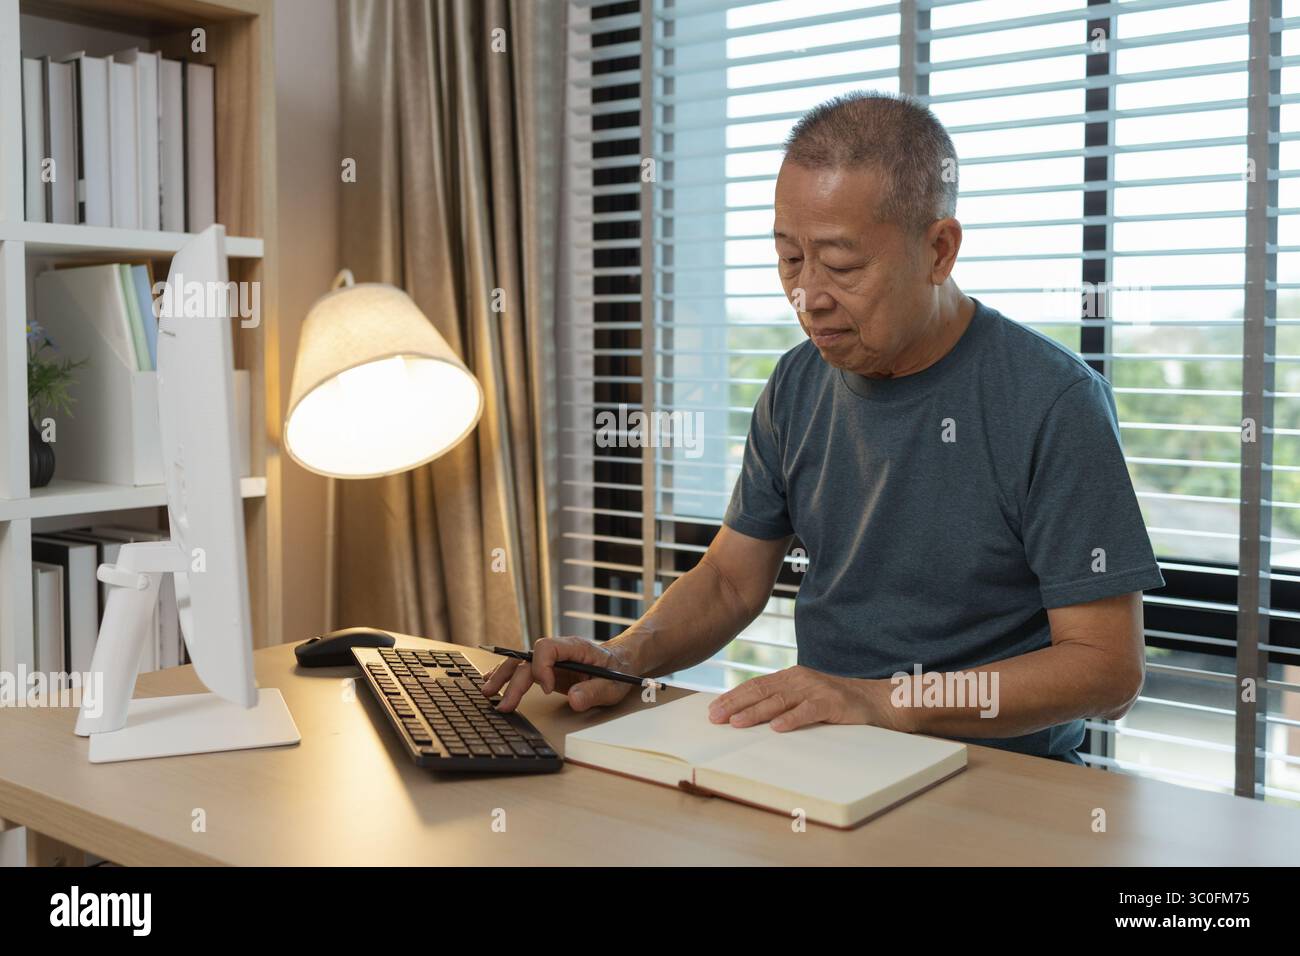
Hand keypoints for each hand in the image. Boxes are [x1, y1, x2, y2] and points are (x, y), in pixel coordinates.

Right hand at [480, 635, 637, 713]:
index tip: (548, 690)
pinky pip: (523, 670)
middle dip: (512, 681)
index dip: (542, 668)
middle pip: (527, 659)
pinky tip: (490, 683)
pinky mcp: (547, 670)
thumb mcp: (613, 685)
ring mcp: (551, 660)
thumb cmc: (618, 671)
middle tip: (503, 704)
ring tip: (486, 692)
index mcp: (574, 648)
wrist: (622, 661)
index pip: (546, 648)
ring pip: (520, 663)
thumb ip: (594, 692)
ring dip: (502, 677)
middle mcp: (558, 651)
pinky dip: (506, 676)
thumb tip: (574, 700)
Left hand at [707, 665, 897, 731]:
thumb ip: (782, 701)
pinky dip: (792, 719)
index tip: (712, 710)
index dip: (733, 697)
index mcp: (791, 677)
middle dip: (736, 704)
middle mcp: (800, 679)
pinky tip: (777, 728)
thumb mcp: (805, 698)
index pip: (756, 686)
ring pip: (780, 701)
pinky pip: (809, 711)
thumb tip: (748, 715)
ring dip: (756, 712)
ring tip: (737, 723)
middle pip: (762, 691)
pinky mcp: (833, 703)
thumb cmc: (836, 703)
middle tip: (715, 718)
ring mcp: (816, 690)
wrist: (877, 700)